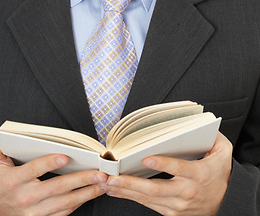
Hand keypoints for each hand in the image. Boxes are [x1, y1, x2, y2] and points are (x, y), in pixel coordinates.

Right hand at [0, 139, 106, 215]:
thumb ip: (0, 142)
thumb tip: (12, 131)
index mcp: (13, 180)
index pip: (34, 170)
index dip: (49, 163)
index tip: (66, 156)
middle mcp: (24, 197)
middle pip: (57, 188)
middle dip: (81, 179)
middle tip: (99, 173)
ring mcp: (34, 212)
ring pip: (65, 203)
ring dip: (86, 192)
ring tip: (102, 183)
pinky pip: (64, 212)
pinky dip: (79, 203)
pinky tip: (91, 193)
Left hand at [100, 132, 232, 215]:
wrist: (226, 202)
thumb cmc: (219, 175)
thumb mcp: (223, 153)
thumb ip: (214, 138)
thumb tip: (203, 125)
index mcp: (198, 175)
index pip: (179, 169)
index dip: (163, 164)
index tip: (146, 158)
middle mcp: (186, 192)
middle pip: (156, 188)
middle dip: (131, 184)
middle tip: (112, 178)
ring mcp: (177, 205)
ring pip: (148, 199)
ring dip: (125, 191)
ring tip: (107, 183)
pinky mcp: (171, 212)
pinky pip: (148, 205)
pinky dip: (130, 197)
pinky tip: (116, 191)